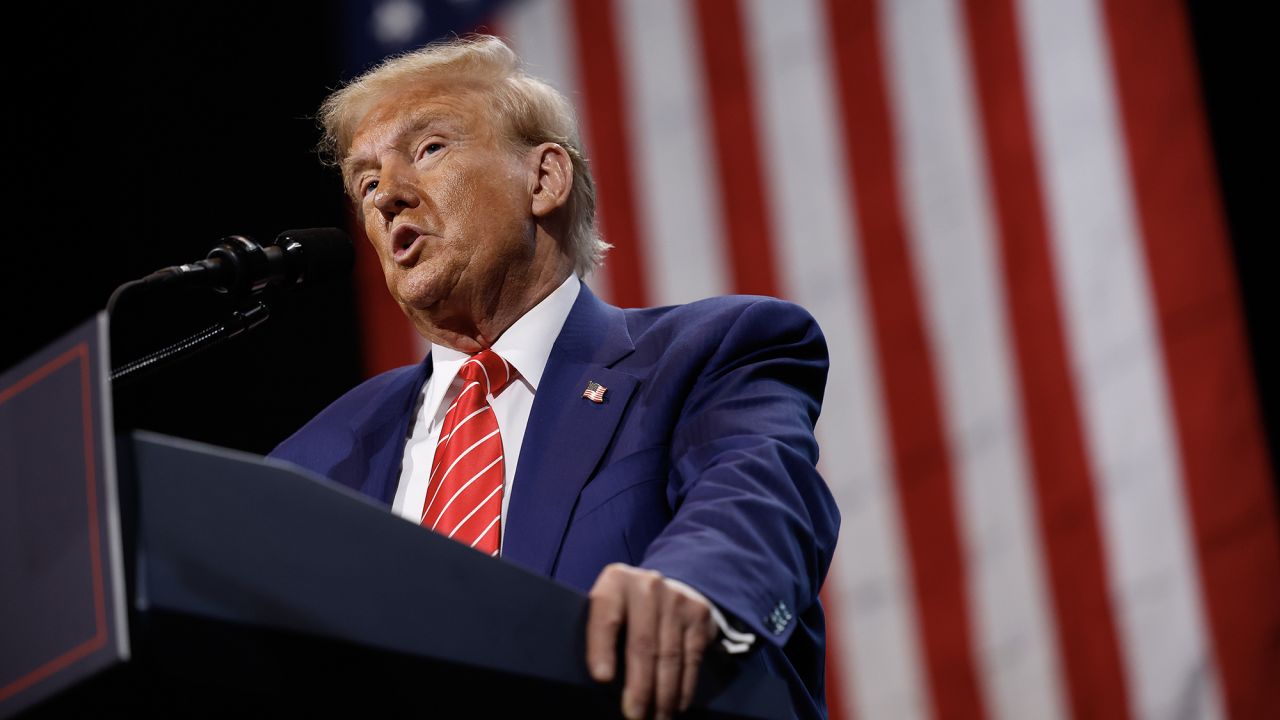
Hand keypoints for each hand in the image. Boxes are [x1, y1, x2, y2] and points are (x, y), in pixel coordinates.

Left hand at [587, 563, 716, 718]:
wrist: (665, 589)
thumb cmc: (625, 611)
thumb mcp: (607, 610)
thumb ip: (601, 634)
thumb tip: (602, 683)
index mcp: (615, 582)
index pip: (606, 617)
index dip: (602, 649)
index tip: (601, 679)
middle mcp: (647, 586)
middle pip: (643, 644)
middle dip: (639, 686)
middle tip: (634, 716)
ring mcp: (676, 598)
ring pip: (670, 655)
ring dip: (663, 695)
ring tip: (658, 718)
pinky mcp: (699, 613)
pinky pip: (692, 657)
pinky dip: (685, 686)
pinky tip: (677, 705)